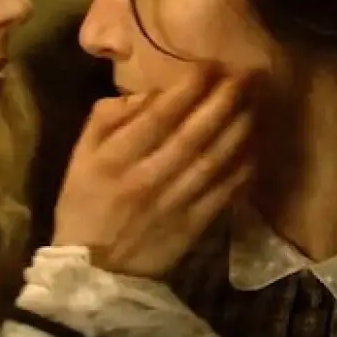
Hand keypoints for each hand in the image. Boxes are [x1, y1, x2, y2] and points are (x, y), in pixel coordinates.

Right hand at [51, 68, 254, 278]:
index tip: (209, 65)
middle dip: (224, 100)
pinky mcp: (194, 226)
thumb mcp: (79, 157)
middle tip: (246, 75)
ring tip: (257, 101)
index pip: (159, 116)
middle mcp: (148, 178)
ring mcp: (175, 204)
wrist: (96, 271)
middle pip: (194, 134)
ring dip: (241, 128)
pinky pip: (225, 191)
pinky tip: (256, 144)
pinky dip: (244, 166)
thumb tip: (148, 94)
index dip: (188, 88)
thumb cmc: (85, 204)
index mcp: (115, 159)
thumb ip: (107, 119)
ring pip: (215, 160)